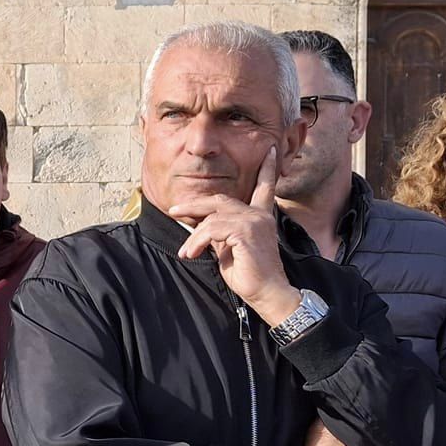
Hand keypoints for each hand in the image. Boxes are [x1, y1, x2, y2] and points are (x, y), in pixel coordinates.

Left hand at [172, 142, 301, 325]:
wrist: (266, 293)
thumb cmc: (249, 275)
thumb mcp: (230, 249)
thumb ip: (220, 232)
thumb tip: (201, 225)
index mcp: (260, 216)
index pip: (264, 187)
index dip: (267, 169)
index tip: (271, 151)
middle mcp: (259, 215)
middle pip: (220, 199)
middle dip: (194, 205)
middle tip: (174, 210)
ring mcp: (254, 221)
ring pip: (212, 218)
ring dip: (194, 236)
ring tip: (187, 252)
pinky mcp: (246, 232)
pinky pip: (212, 229)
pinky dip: (197, 241)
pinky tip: (192, 253)